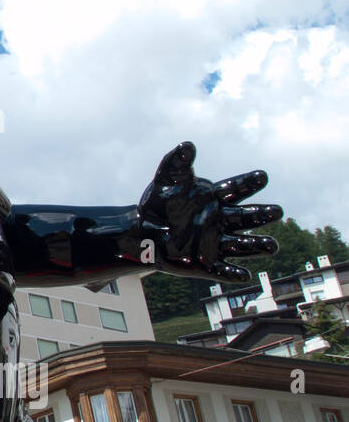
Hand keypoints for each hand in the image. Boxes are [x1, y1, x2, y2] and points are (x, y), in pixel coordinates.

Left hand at [136, 141, 280, 282]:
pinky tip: (244, 275)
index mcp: (216, 198)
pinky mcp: (208, 264)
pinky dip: (233, 274)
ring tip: (272, 245)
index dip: (248, 182)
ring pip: (243, 245)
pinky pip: (223, 270)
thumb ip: (177, 164)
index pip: (236, 189)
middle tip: (277, 211)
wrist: (144, 231)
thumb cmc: (161, 203)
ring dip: (257, 246)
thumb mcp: (166, 181)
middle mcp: (223, 220)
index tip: (262, 176)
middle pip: (247, 217)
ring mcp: (217, 243)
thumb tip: (186, 145)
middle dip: (262, 215)